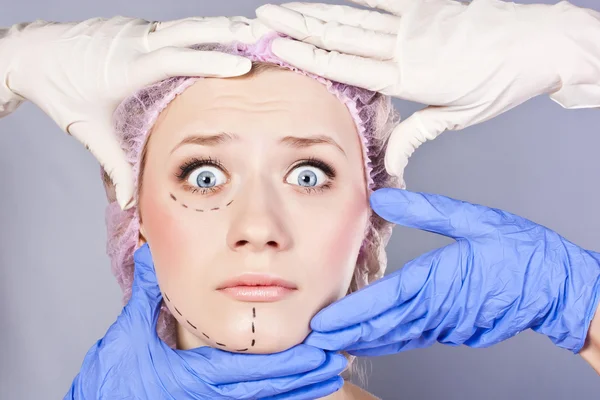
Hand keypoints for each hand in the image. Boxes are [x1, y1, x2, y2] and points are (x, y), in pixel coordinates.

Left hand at [0, 16, 271, 208]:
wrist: (31, 53)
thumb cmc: (59, 90)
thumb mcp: (88, 130)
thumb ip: (115, 166)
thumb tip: (128, 203)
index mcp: (126, 68)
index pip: (175, 59)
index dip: (210, 60)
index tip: (242, 63)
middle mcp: (134, 42)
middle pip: (187, 31)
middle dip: (225, 32)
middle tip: (260, 34)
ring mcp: (134, 30)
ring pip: (184, 25)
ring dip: (217, 26)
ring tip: (250, 28)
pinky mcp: (135, 27)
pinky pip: (174, 27)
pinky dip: (200, 28)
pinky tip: (220, 32)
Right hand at [66, 244, 345, 399]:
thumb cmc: (111, 380)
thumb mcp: (128, 334)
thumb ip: (146, 294)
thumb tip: (152, 252)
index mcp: (195, 376)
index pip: (249, 368)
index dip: (285, 362)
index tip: (315, 350)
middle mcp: (209, 396)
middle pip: (266, 388)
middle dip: (302, 377)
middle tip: (334, 363)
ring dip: (298, 391)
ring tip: (329, 378)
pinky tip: (300, 393)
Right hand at [256, 0, 599, 184]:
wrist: (541, 43)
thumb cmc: (501, 82)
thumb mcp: (458, 118)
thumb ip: (417, 136)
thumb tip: (390, 167)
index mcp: (408, 78)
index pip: (346, 66)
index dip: (309, 55)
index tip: (277, 47)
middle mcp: (405, 46)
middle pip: (341, 35)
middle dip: (298, 25)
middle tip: (263, 17)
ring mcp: (416, 21)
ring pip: (355, 15)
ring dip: (316, 10)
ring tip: (285, 5)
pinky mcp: (429, 4)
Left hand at [304, 188, 599, 356]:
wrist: (558, 287)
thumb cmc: (519, 250)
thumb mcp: (473, 220)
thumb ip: (424, 209)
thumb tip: (382, 196)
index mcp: (440, 280)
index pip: (387, 301)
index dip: (352, 314)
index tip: (323, 321)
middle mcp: (438, 309)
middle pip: (384, 326)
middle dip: (345, 334)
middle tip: (312, 339)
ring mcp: (445, 325)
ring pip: (395, 337)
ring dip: (361, 341)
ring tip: (330, 343)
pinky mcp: (453, 330)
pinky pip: (412, 338)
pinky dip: (386, 342)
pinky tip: (368, 343)